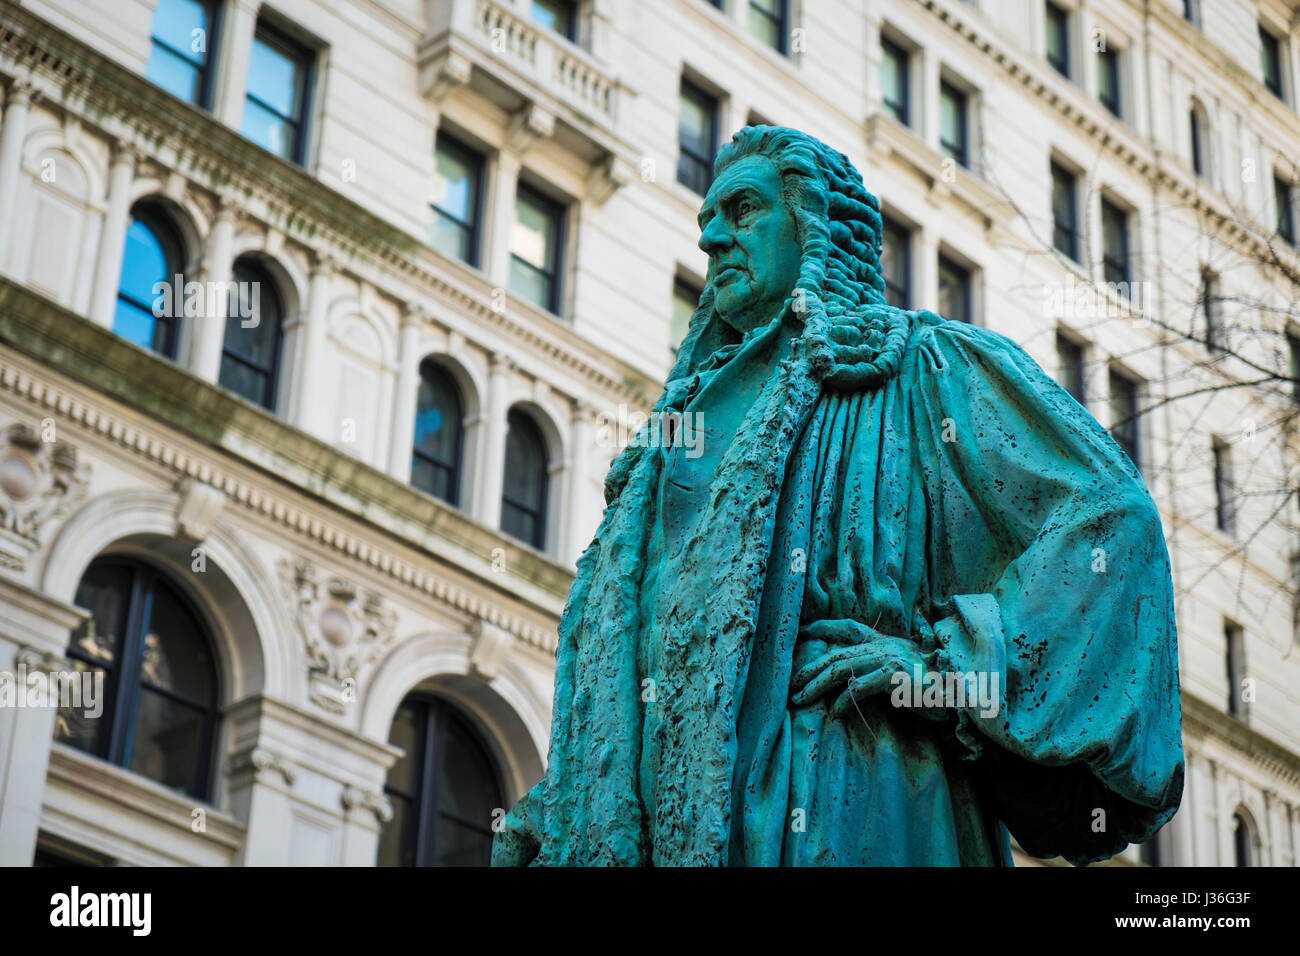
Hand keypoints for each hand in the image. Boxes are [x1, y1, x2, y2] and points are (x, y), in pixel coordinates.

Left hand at [789, 618, 945, 720]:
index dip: (824, 627)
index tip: (803, 631)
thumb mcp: (901, 673)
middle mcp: (884, 646)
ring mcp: (889, 658)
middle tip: (790, 685)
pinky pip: (860, 687)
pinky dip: (843, 700)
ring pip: (842, 668)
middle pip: (837, 652)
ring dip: (817, 685)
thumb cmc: (931, 687)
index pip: (849, 627)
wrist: (961, 692)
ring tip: (800, 698)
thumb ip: (878, 671)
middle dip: (810, 668)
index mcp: (885, 642)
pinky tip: (833, 712)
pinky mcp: (895, 676)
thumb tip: (848, 681)